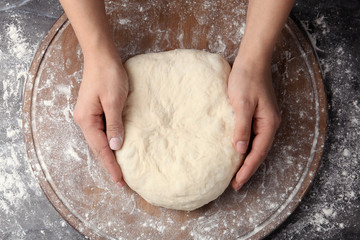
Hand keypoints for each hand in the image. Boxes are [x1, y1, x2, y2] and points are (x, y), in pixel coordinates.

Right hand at [73, 50, 128, 187]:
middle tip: (121, 181)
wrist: (102, 56)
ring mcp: (89, 115)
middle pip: (98, 147)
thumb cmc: (108, 75)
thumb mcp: (113, 101)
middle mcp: (84, 120)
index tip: (120, 181)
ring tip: (119, 170)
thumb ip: (114, 124)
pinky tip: (116, 148)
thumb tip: (115, 146)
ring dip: (109, 155)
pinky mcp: (96, 110)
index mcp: (86, 120)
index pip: (100, 149)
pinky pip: (102, 131)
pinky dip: (109, 142)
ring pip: (100, 140)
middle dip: (109, 164)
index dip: (111, 165)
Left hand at [228, 54, 280, 190]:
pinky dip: (245, 148)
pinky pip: (252, 136)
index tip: (236, 183)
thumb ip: (241, 127)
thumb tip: (240, 150)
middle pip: (258, 152)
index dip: (247, 169)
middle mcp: (269, 124)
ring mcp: (263, 120)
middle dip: (247, 169)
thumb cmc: (246, 79)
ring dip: (246, 160)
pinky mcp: (256, 115)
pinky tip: (236, 152)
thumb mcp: (242, 104)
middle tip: (234, 184)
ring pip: (255, 146)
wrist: (251, 60)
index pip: (257, 153)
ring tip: (235, 173)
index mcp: (268, 124)